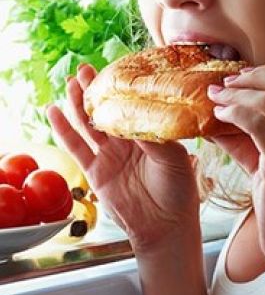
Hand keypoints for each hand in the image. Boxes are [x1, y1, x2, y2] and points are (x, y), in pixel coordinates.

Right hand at [46, 64, 200, 250]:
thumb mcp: (173, 157)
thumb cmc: (179, 191)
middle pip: (108, 110)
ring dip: (79, 104)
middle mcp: (129, 141)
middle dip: (96, 89)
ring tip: (71, 82)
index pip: (133, 105)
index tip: (113, 69)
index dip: (121, 89)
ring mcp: (111, 155)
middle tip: (85, 69)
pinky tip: (54, 111)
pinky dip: (63, 129)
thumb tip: (138, 115)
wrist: (166, 225)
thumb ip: (154, 137)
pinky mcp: (96, 171)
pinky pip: (76, 147)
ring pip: (90, 124)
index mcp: (151, 133)